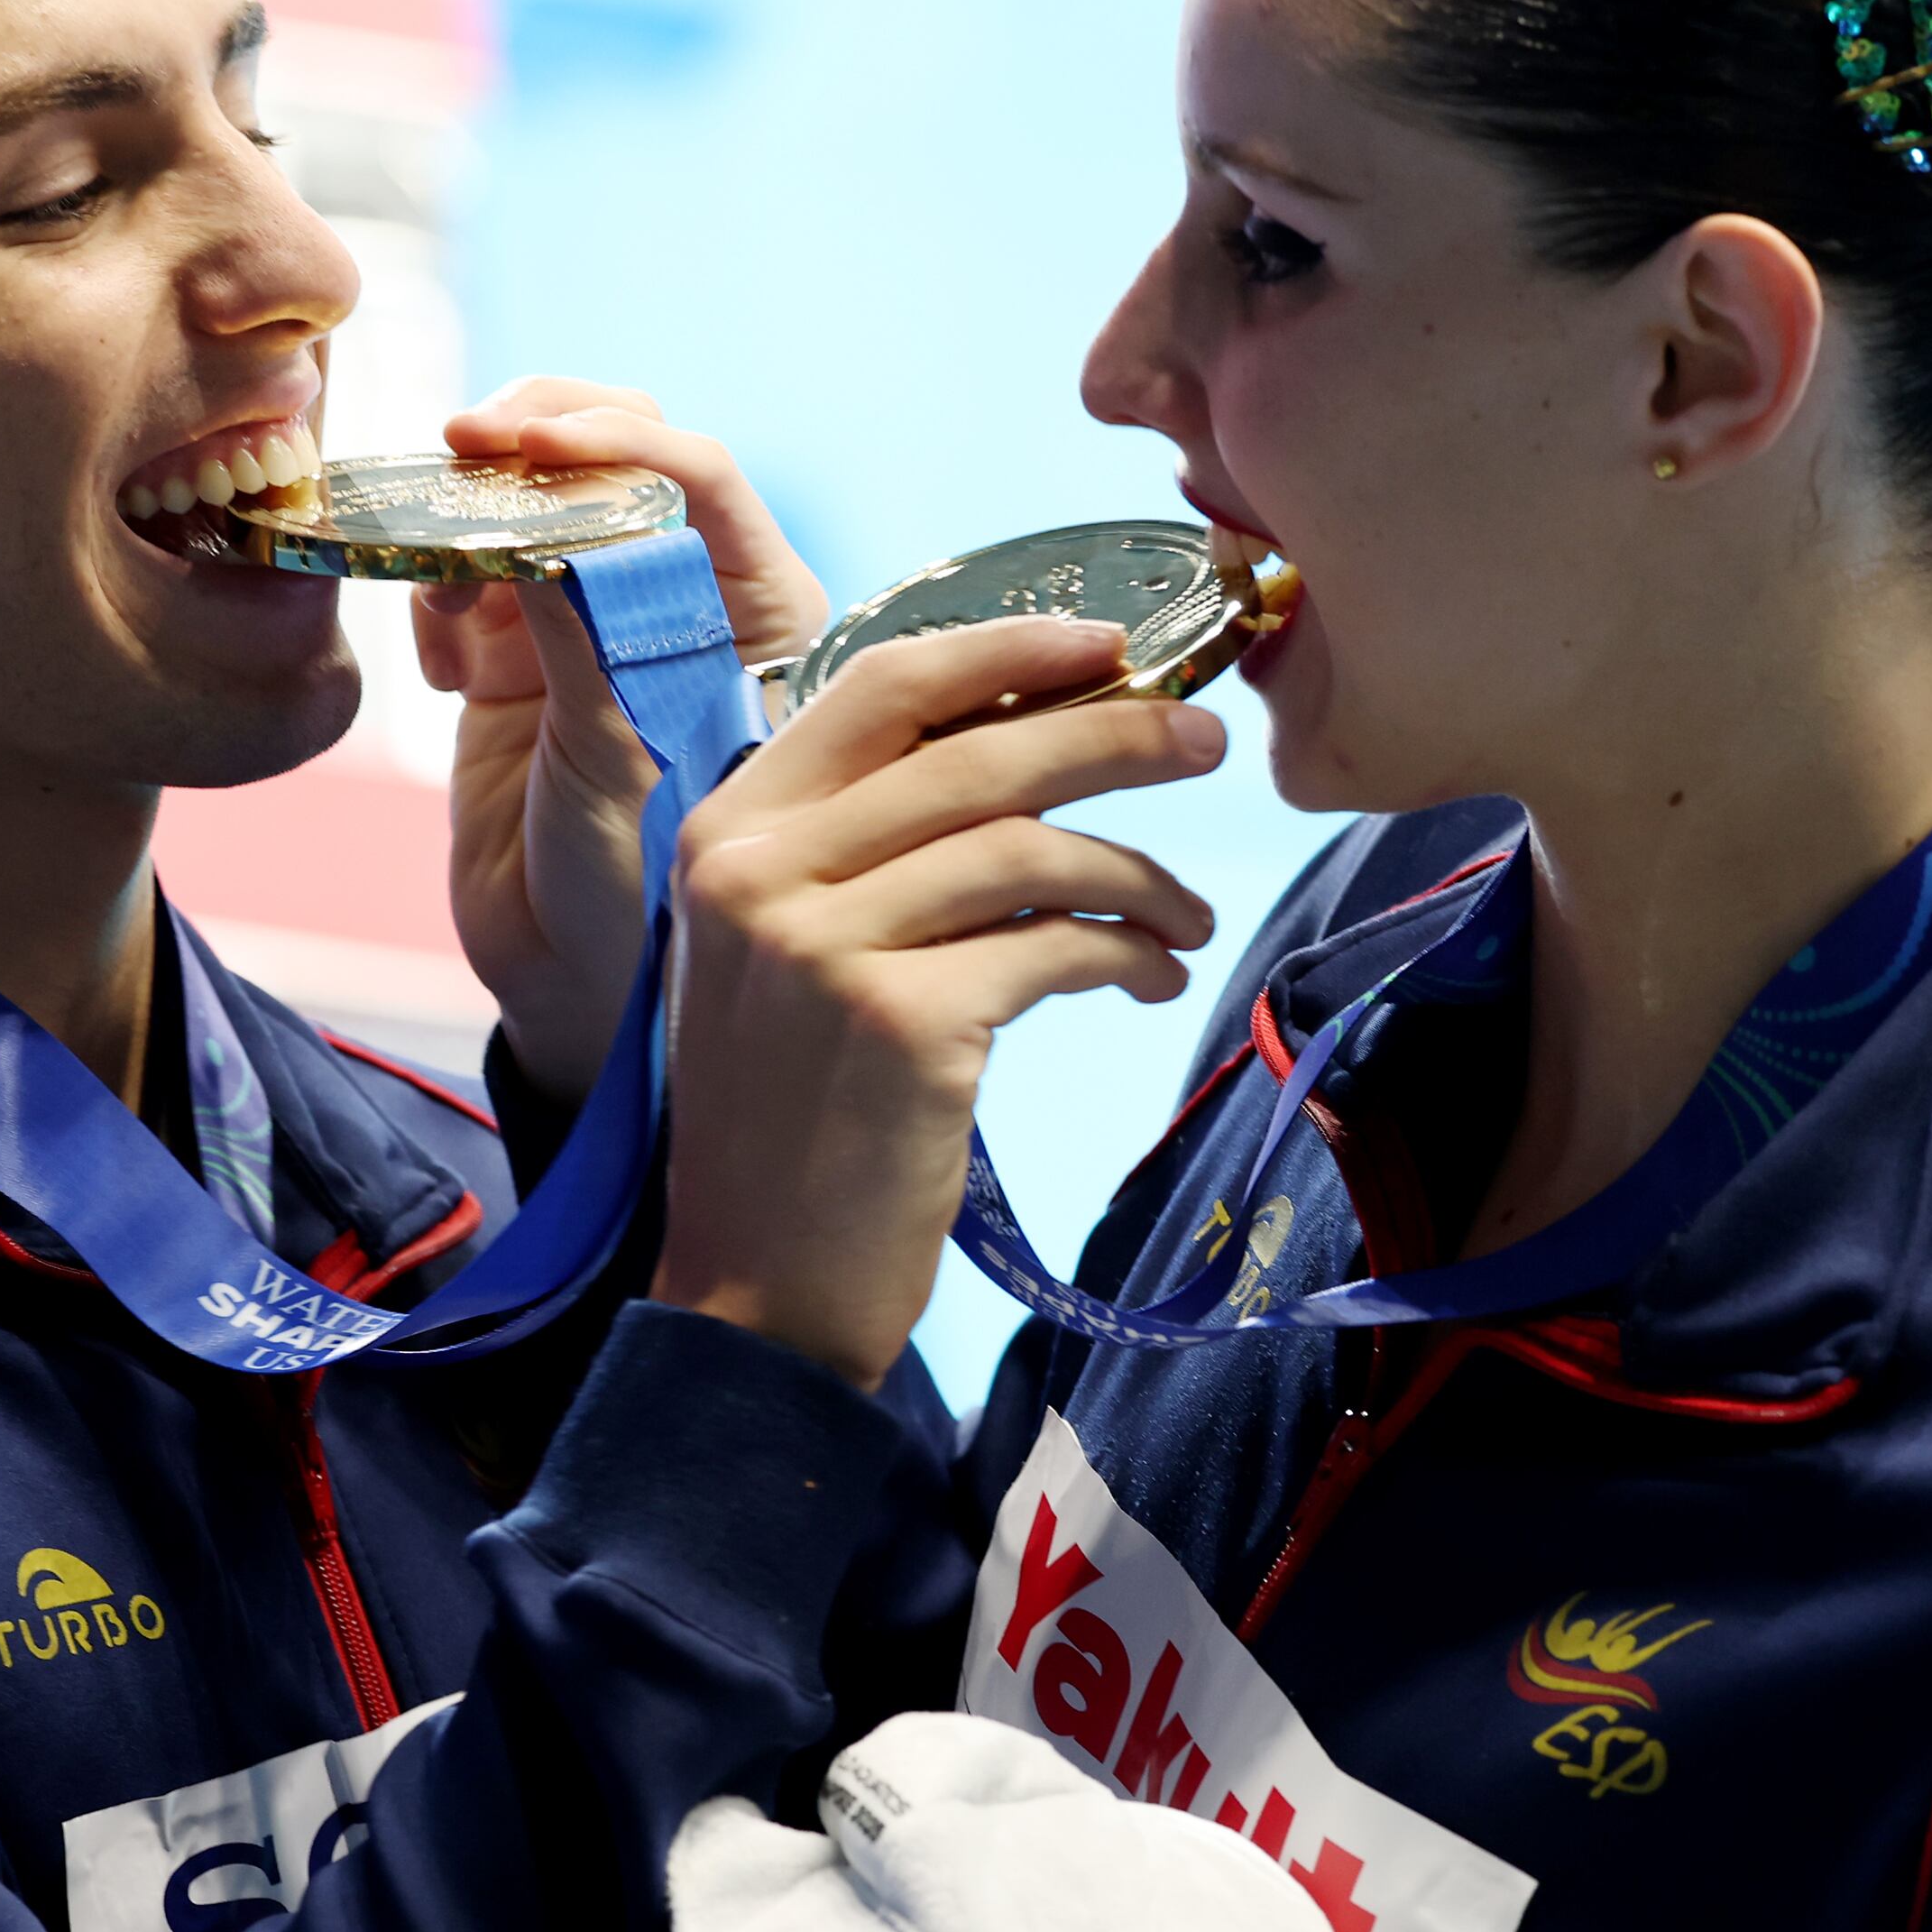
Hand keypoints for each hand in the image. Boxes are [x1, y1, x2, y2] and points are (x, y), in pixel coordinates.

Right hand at [410, 380, 831, 1094]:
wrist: (566, 982)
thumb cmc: (637, 889)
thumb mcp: (621, 754)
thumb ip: (588, 635)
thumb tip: (544, 530)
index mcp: (759, 610)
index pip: (701, 475)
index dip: (615, 436)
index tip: (528, 441)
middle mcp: (683, 597)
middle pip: (619, 453)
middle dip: (538, 437)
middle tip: (464, 446)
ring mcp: (596, 617)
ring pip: (537, 497)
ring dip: (479, 514)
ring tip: (450, 591)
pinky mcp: (520, 651)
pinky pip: (472, 568)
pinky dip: (441, 589)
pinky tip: (443, 667)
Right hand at [648, 617, 1223, 1386]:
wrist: (759, 1286)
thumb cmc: (792, 1116)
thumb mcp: (786, 953)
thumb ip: (863, 845)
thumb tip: (1028, 742)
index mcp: (728, 830)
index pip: (882, 686)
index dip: (1008, 648)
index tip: (1109, 645)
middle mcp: (761, 872)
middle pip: (976, 753)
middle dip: (1112, 735)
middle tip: (1203, 742)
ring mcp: (822, 946)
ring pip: (1029, 847)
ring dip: (1138, 872)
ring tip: (1188, 915)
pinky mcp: (898, 1024)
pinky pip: (1052, 945)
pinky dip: (1125, 951)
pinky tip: (1152, 974)